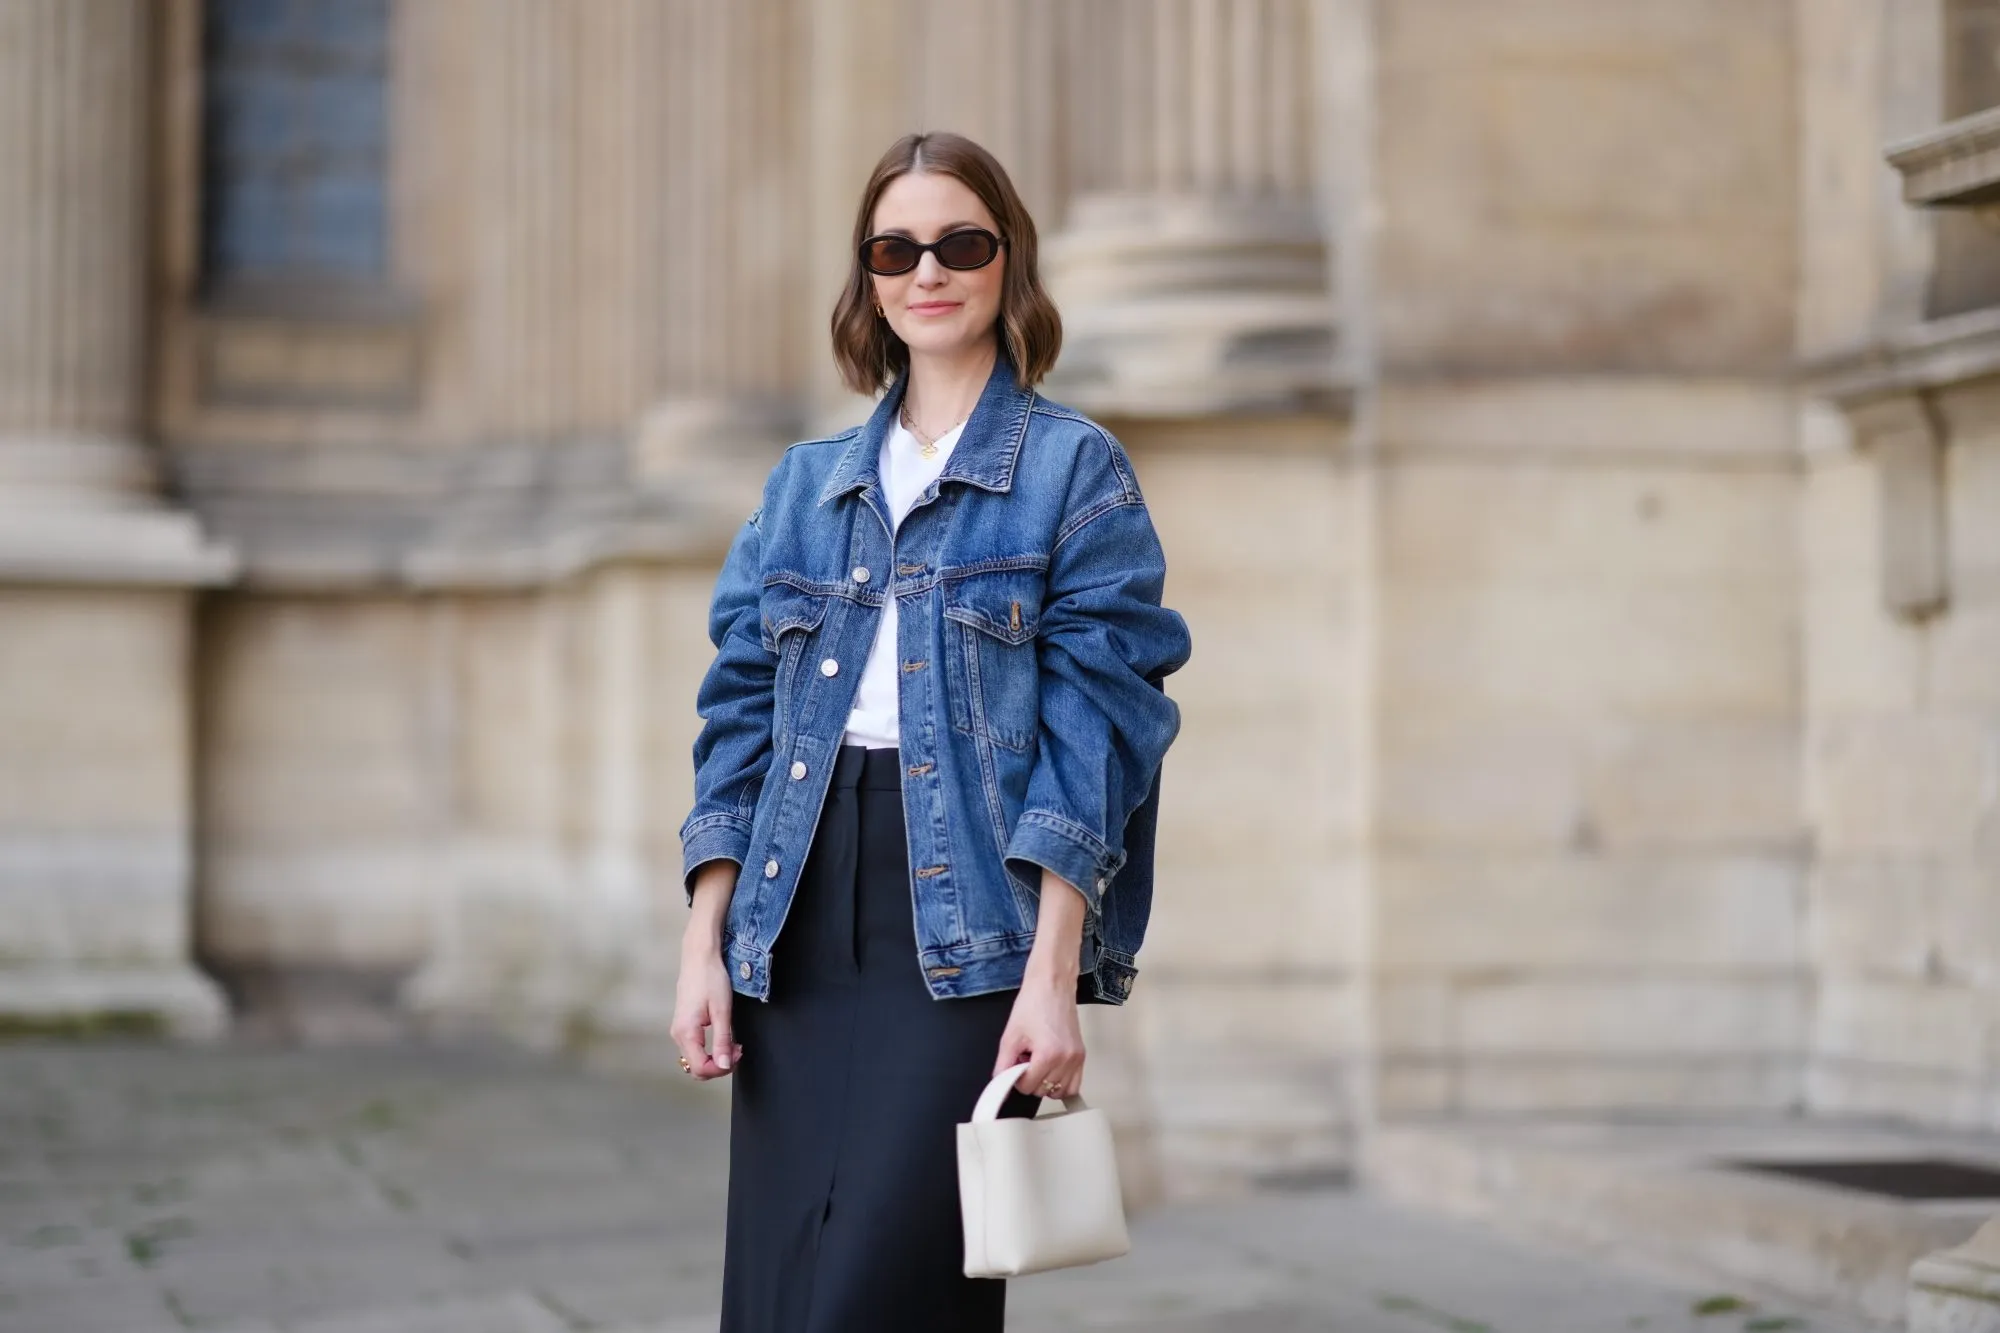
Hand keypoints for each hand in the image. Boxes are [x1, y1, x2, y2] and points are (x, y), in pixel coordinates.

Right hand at [670, 940, 739, 1078]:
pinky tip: (723, 1038)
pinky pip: (694, 1048)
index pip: (701, 1068)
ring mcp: (679, 1030)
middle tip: (738, 1050)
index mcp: (686, 1033)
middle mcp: (678, 1035)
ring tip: (733, 1044)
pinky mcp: (683, 1025)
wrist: (699, 956)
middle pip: (696, 1068)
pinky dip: (709, 1050)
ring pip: (695, 1059)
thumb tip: (724, 1065)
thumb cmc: (710, 979)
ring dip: (715, 1058)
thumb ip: (722, 1041)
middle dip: (719, 1066)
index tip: (737, 1054)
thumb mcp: (722, 1011)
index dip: (721, 1069)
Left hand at [994, 974, 1084, 1100]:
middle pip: (1043, 1091)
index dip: (1016, 1077)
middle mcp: (1066, 1060)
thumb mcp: (1010, 1035)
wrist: (1052, 984)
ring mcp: (1077, 1059)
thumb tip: (1000, 1084)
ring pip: (1059, 1091)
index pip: (1027, 1087)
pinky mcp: (1082, 1055)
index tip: (1015, 1062)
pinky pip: (1074, 1085)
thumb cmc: (1033, 1003)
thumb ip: (1003, 1064)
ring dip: (1045, 1082)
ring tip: (1038, 1061)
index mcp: (1048, 1055)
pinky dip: (1061, 1084)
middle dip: (1031, 1079)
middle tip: (1026, 1058)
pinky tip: (1051, 1069)